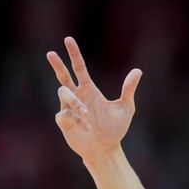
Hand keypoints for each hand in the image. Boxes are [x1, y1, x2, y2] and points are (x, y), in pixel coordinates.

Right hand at [47, 36, 141, 162]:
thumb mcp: (126, 107)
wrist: (106, 148)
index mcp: (89, 90)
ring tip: (86, 112)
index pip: (79, 68)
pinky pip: (64, 114)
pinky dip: (76, 118)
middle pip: (63, 76)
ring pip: (63, 93)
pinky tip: (86, 127)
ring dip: (74, 100)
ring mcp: (68, 108)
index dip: (74, 54)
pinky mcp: (64, 121)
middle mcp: (77, 96)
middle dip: (57, 65)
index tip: (68, 40)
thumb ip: (129, 89)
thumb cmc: (115, 128)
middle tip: (51, 53)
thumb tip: (138, 71)